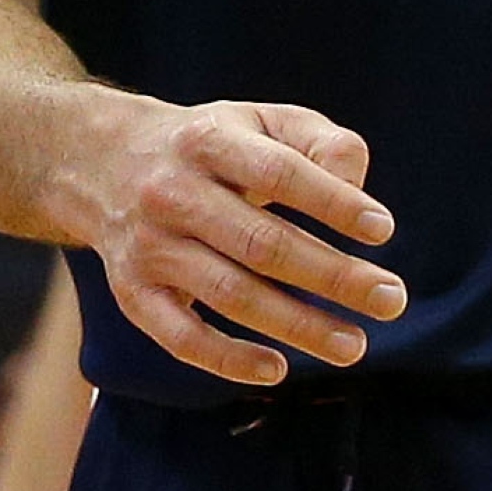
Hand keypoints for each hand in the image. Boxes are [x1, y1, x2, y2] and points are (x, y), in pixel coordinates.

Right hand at [49, 92, 405, 388]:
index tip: (383, 229)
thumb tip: (358, 184)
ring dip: (297, 325)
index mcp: (208, 141)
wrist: (99, 163)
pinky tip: (279, 369)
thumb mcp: (259, 121)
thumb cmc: (211, 146)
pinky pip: (180, 337)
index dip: (332, 201)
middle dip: (333, 276)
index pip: (277, 172)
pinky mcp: (133, 293)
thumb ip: (318, 141)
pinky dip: (228, 359)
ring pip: (229, 294)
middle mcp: (172, 193)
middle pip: (261, 243)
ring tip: (355, 344)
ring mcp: (149, 247)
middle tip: (391, 299)